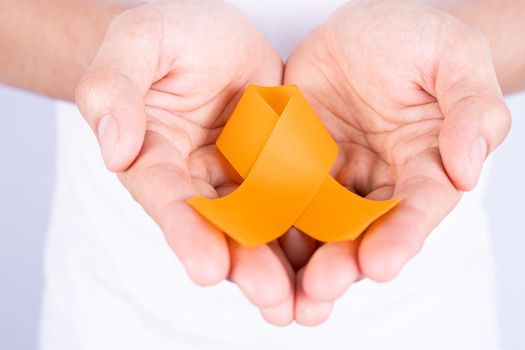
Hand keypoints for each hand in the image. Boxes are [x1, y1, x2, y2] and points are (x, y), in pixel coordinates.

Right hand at [75, 0, 294, 325]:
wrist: (212, 31)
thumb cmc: (169, 35)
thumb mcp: (138, 44)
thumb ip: (115, 91)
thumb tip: (115, 149)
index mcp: (156, 157)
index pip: (169, 200)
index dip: (187, 234)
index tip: (209, 270)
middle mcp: (198, 178)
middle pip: (220, 227)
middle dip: (245, 264)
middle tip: (272, 299)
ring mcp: (240, 175)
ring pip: (262, 223)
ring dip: (282, 263)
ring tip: (306, 302)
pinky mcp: (278, 165)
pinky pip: (297, 197)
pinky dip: (313, 227)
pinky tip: (336, 255)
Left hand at [283, 0, 509, 324]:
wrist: (360, 28)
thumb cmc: (414, 38)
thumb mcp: (453, 59)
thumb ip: (470, 111)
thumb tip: (469, 169)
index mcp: (421, 166)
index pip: (415, 209)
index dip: (400, 237)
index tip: (380, 264)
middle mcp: (374, 182)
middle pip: (359, 231)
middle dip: (341, 263)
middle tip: (319, 290)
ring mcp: (330, 176)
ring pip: (314, 225)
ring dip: (298, 262)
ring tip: (281, 298)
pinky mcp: (291, 162)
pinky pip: (274, 193)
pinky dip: (262, 221)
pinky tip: (247, 246)